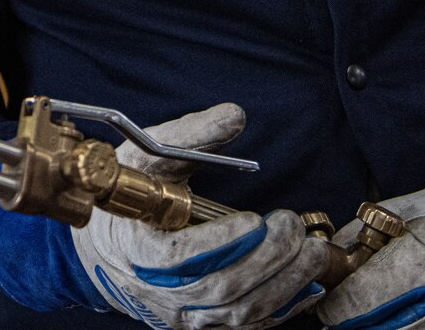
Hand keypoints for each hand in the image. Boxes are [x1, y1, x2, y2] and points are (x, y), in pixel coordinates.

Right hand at [72, 104, 328, 328]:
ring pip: (239, 312)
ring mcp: (186, 315)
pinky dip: (283, 306)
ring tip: (313, 252)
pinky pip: (250, 326)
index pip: (178, 257)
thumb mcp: (148, 157)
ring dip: (283, 282)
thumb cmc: (133, 199)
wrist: (112, 250)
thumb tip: (234, 116)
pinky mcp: (207, 324)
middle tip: (292, 226)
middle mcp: (160, 292)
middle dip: (265, 258)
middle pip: (219, 288)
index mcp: (138, 248)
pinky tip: (307, 281)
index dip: (220, 242)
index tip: (255, 221)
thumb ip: (191, 135)